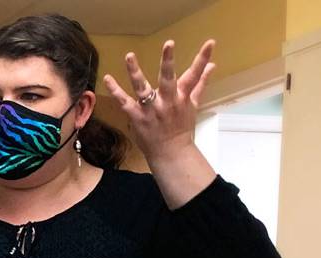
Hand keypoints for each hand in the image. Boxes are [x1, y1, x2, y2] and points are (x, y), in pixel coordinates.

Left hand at [103, 39, 215, 164]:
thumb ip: (201, 83)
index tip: (210, 43)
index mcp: (182, 97)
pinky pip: (124, 102)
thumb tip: (213, 65)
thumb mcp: (193, 105)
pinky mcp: (137, 117)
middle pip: (168, 79)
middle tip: (169, 44)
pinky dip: (115, 91)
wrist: (170, 152)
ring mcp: (151, 109)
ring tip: (130, 55)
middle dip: (168, 62)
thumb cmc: (181, 127)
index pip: (195, 75)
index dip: (202, 59)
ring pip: (143, 88)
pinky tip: (107, 78)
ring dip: (135, 72)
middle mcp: (167, 101)